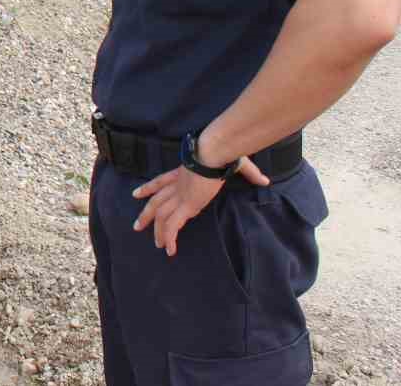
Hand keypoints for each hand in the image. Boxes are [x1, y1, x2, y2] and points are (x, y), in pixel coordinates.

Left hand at [131, 157, 270, 255]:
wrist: (213, 152)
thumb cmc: (223, 153)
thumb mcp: (236, 162)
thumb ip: (249, 173)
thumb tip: (264, 179)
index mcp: (181, 172)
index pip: (160, 181)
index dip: (147, 188)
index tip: (136, 194)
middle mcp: (176, 185)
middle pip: (155, 201)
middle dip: (145, 214)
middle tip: (137, 225)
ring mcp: (180, 196)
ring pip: (161, 216)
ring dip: (158, 231)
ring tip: (156, 244)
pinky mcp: (186, 206)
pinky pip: (173, 225)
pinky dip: (170, 238)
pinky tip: (169, 249)